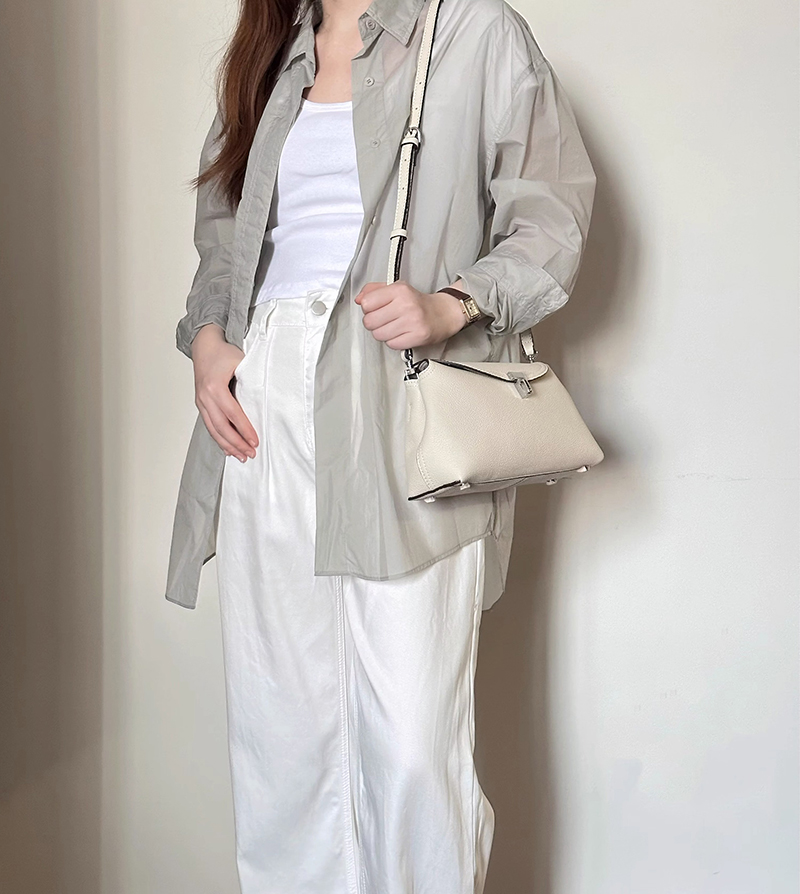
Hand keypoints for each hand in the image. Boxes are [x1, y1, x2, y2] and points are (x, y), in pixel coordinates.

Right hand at [191, 323, 258, 462]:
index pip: (233, 413)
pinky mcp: (201, 405)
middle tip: (250, 454)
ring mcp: (201, 402)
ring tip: (241, 456)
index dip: (244, 429)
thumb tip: (263, 400)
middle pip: (221, 427)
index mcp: (214, 386)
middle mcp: (205, 397)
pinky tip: (228, 448)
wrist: (204, 346)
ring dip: (227, 445)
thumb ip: (249, 380)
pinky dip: (219, 439)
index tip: (255, 441)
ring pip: (213, 429)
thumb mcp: (240, 361)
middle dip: (237, 443)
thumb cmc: (223, 353)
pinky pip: (209, 425)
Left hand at [354, 281, 465, 349]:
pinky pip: (392, 344)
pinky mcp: (417, 336)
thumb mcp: (396, 289)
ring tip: (394, 327)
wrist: (444, 313)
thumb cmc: (418, 303)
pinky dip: (394, 341)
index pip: (367, 303)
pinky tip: (401, 334)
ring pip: (379, 335)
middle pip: (370, 322)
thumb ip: (374, 291)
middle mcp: (406, 304)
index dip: (368, 309)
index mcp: (399, 290)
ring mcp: (412, 321)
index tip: (376, 309)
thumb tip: (359, 299)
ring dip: (383, 333)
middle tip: (384, 320)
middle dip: (374, 323)